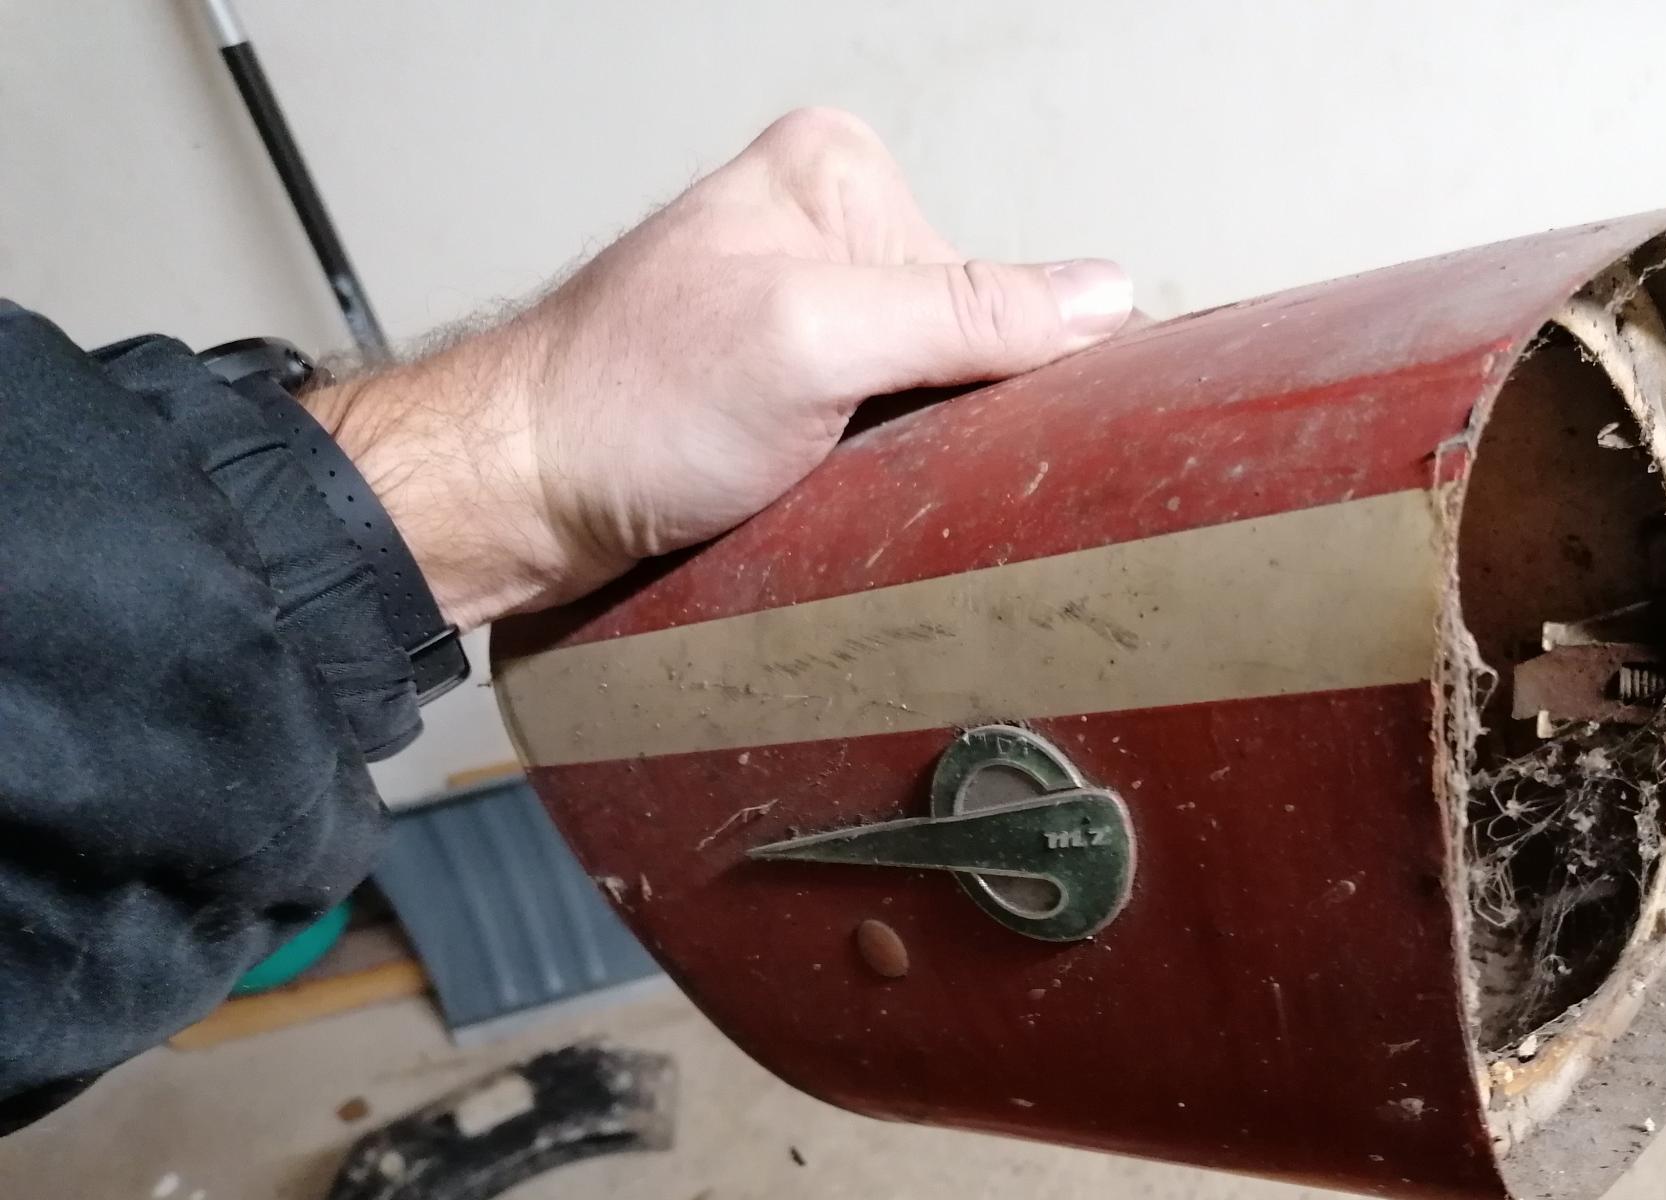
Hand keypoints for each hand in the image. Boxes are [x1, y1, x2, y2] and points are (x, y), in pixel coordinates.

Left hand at [305, 108, 1132, 629]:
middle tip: (907, 477)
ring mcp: (804, 320)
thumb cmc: (620, 407)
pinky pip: (882, 440)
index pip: (1000, 279)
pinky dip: (885, 486)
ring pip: (930, 404)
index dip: (1022, 369)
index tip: (1010, 442)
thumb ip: (962, 314)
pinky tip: (853, 509)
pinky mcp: (785, 398)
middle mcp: (825, 236)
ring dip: (919, 465)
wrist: (515, 500)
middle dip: (961, 421)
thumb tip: (1102, 299)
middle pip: (971, 345)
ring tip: (862, 496)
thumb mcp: (814, 343)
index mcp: (839, 177)